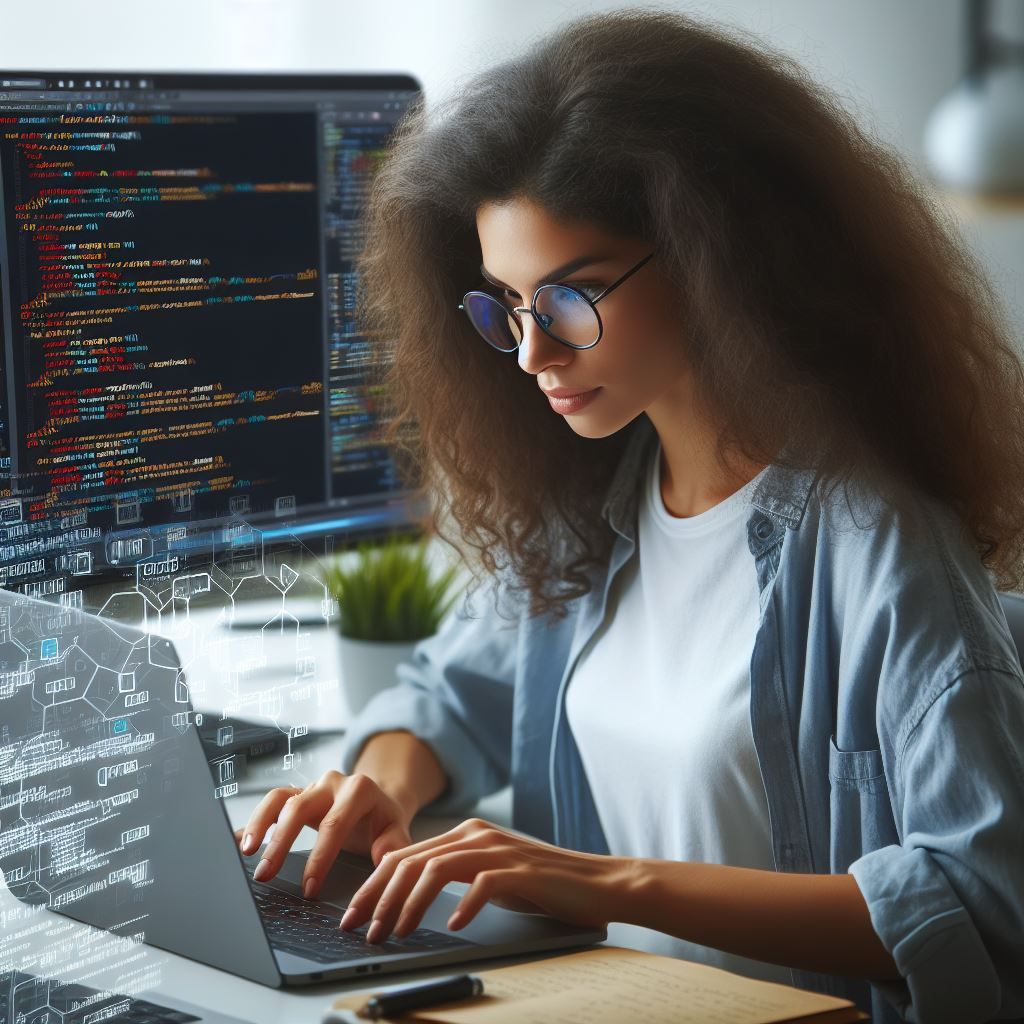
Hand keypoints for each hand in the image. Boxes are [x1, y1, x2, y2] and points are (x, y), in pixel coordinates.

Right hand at [235, 770, 414, 898]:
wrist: (380, 799)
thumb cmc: (384, 820)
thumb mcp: (398, 830)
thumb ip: (393, 845)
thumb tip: (382, 859)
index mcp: (359, 790)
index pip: (334, 823)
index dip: (320, 857)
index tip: (309, 888)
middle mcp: (331, 783)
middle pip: (299, 808)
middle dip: (281, 842)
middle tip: (266, 874)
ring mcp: (311, 787)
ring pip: (279, 799)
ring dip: (259, 825)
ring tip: (246, 852)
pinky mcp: (296, 795)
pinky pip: (271, 803)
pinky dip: (254, 821)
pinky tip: (238, 841)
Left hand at [337, 817, 632, 943]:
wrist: (596, 882)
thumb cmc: (541, 885)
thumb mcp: (488, 874)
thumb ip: (454, 873)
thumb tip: (406, 895)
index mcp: (465, 833)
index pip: (404, 855)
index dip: (372, 885)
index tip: (352, 915)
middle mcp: (477, 835)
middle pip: (411, 861)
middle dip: (378, 897)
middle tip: (360, 929)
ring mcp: (498, 850)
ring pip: (436, 869)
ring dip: (409, 904)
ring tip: (395, 934)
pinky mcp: (520, 870)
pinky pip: (481, 884)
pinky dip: (462, 904)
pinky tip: (453, 924)